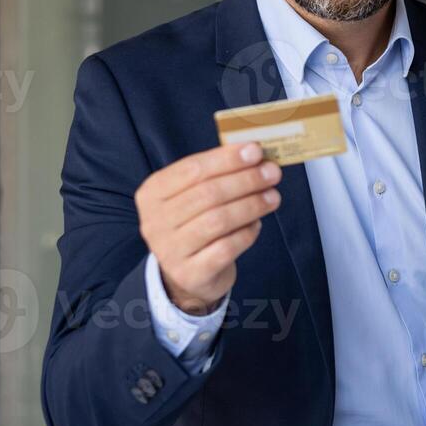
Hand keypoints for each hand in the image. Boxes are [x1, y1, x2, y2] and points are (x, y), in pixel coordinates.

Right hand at [134, 143, 282, 313]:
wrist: (188, 274)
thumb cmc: (196, 223)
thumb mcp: (195, 195)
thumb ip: (218, 174)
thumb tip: (254, 153)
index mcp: (152, 193)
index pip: (192, 169)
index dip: (227, 159)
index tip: (256, 151)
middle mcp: (154, 221)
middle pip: (207, 194)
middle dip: (245, 180)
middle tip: (272, 173)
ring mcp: (169, 250)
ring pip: (218, 220)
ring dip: (251, 205)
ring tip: (273, 197)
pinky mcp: (189, 273)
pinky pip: (226, 248)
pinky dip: (246, 233)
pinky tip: (257, 224)